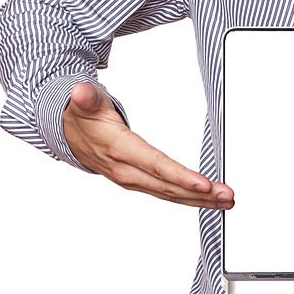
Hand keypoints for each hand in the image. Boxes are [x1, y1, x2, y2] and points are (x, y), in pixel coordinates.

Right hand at [63, 81, 233, 208]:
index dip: (180, 176)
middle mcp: (126, 170)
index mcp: (118, 149)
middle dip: (200, 193)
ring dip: (199, 200)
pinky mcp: (137, 181)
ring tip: (226, 201)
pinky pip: (166, 193)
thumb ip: (86, 98)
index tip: (203, 184)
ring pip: (170, 193)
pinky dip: (188, 198)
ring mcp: (131, 179)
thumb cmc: (82, 115)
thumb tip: (80, 92)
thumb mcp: (84, 102)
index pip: (154, 165)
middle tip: (227, 196)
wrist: (66, 133)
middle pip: (168, 186)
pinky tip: (207, 200)